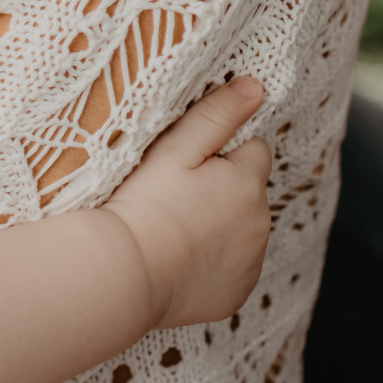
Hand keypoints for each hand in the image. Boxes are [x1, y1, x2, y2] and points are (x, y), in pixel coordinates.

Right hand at [100, 76, 272, 328]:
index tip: (187, 167)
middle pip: (249, 194)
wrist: (123, 274)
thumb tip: (256, 87)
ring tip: (172, 230)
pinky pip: (231, 270)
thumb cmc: (143, 204)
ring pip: (242, 232)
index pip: (253, 152)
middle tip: (174, 198)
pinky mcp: (234, 295)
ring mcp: (249, 264)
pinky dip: (212, 265)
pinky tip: (177, 262)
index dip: (220, 154)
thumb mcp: (175, 149)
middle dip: (223, 191)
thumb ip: (218, 114)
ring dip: (219, 228)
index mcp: (248, 183)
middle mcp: (260, 224)